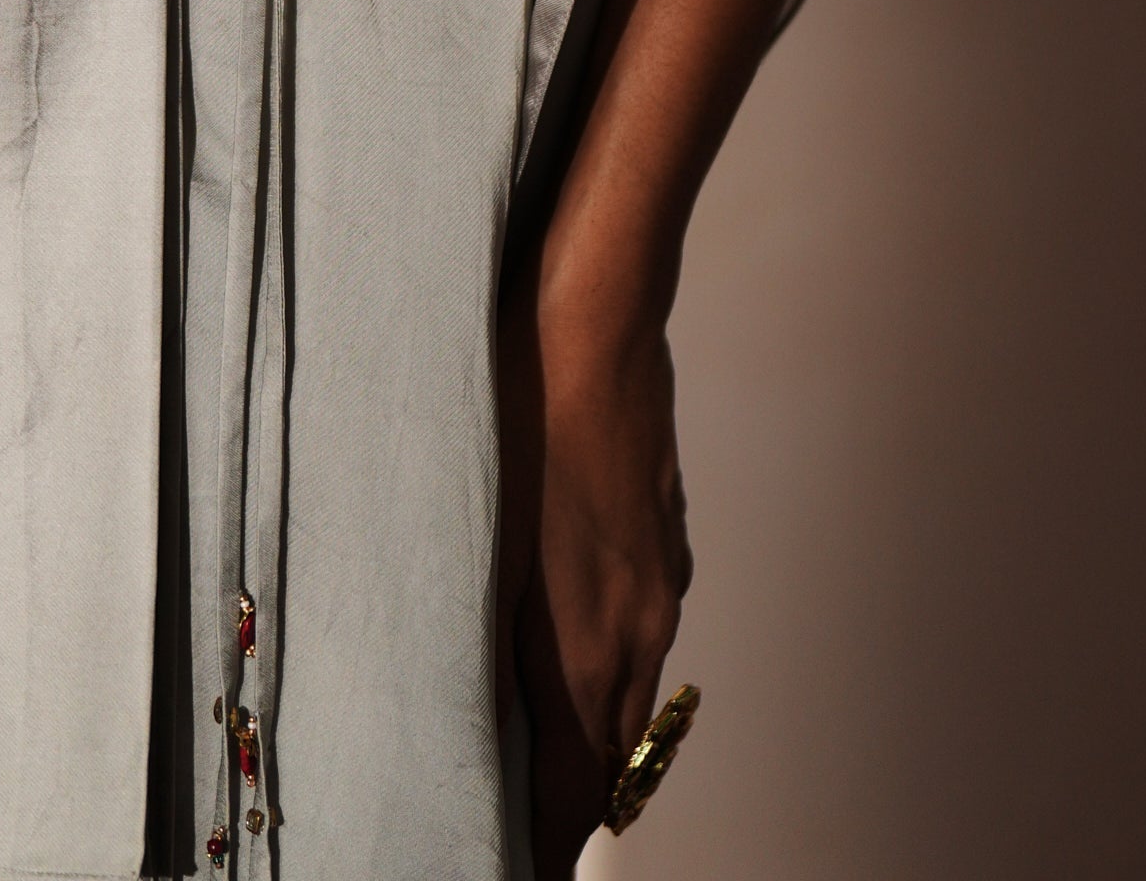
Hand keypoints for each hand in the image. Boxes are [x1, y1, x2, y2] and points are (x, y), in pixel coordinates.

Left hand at [496, 259, 691, 865]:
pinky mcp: (667, 539)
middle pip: (610, 756)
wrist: (596, 319)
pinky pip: (642, 632)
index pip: (573, 790)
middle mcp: (637, 632)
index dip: (546, 844)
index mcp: (584, 646)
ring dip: (591, 732)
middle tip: (524, 824)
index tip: (521, 869)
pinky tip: (573, 633)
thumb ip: (489, 639)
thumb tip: (484, 717)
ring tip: (544, 746)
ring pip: (631, 694)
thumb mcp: (479, 532)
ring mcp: (661, 584)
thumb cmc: (516, 411)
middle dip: (570, 800)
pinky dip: (609, 663)